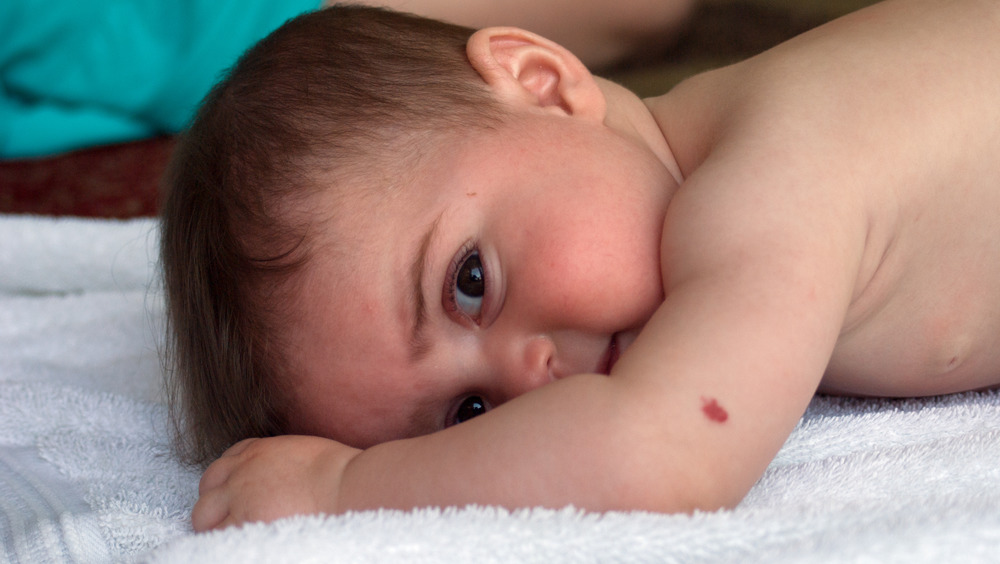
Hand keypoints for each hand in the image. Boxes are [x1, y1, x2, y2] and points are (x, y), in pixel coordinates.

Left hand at [191, 435, 360, 530]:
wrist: (347, 486)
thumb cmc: (341, 472)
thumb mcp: (305, 454)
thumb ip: (284, 462)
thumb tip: (287, 480)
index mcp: (259, 451)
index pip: (226, 462)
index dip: (228, 481)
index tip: (238, 495)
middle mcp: (242, 470)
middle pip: (207, 486)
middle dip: (215, 503)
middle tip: (231, 519)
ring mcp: (239, 496)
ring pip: (202, 515)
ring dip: (213, 525)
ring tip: (235, 536)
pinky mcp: (243, 522)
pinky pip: (218, 537)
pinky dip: (224, 541)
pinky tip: (244, 543)